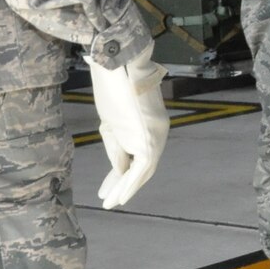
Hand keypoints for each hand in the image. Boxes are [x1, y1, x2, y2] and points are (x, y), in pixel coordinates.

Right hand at [88, 43, 168, 208]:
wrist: (118, 65)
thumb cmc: (113, 85)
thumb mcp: (113, 120)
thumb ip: (118, 144)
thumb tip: (121, 169)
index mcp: (153, 122)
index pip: (141, 153)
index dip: (126, 170)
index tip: (112, 182)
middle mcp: (160, 130)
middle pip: (144, 165)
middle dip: (126, 183)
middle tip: (110, 199)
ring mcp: (157, 135)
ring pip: (143, 170)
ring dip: (125, 188)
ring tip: (110, 203)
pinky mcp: (149, 138)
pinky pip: (141, 169)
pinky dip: (128, 185)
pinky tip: (117, 198)